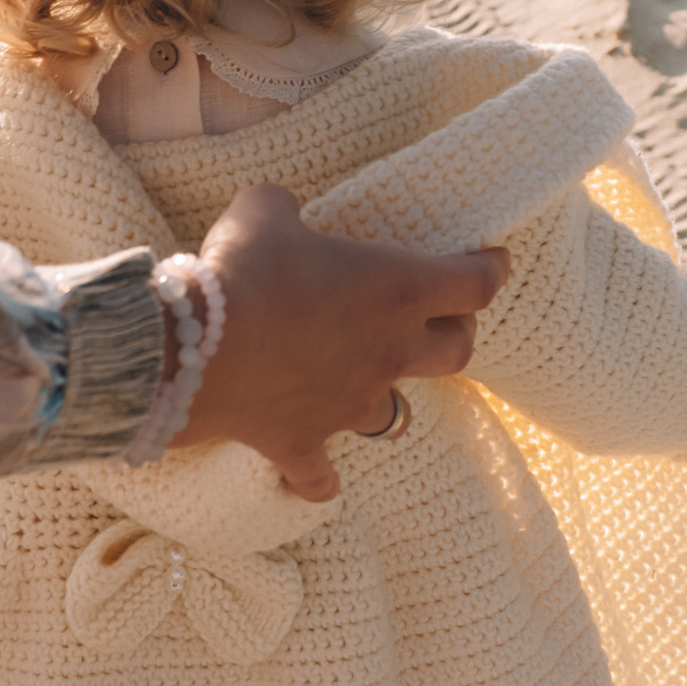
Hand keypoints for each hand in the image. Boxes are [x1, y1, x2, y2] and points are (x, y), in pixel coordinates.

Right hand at [179, 183, 508, 499]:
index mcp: (397, 289)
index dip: (492, 269)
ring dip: (390, 399)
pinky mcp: (304, 444)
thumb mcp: (262, 212)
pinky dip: (320, 479)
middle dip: (457, 335)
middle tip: (441, 320)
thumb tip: (280, 208)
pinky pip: (322, 478)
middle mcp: (388, 352)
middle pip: (457, 353)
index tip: (494, 262)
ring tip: (372, 386)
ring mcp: (350, 406)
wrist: (192, 349)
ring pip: (397, 417)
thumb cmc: (241, 271)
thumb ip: (284, 207)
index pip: (475, 283)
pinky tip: (315, 478)